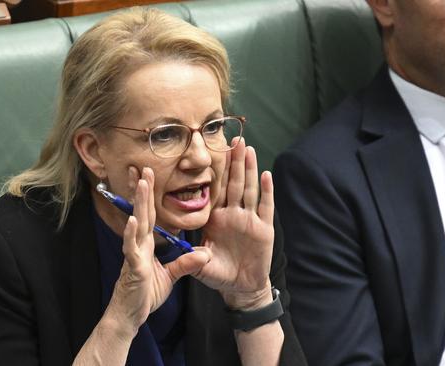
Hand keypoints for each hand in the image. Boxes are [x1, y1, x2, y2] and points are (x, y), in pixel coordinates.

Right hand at [104, 168, 210, 336]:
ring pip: (137, 223)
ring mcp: (134, 253)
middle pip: (142, 211)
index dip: (148, 195)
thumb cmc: (146, 293)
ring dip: (139, 203)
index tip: (148, 175)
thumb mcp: (171, 276)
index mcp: (147, 243)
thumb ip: (185, 262)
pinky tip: (133, 220)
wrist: (131, 314)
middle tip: (143, 167)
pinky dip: (132, 233)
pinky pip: (132, 247)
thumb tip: (204, 253)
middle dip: (142, 189)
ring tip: (141, 183)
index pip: (150, 214)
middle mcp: (139, 244)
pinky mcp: (133, 266)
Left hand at [193, 139, 275, 309]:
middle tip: (234, 139)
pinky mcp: (264, 229)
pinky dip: (266, 191)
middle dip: (234, 162)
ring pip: (249, 189)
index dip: (215, 172)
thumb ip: (191, 256)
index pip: (216, 190)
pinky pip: (265, 207)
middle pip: (234, 183)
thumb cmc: (219, 273)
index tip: (212, 153)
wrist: (240, 288)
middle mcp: (233, 214)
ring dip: (249, 169)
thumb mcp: (201, 264)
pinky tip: (266, 175)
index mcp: (216, 218)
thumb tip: (178, 250)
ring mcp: (250, 220)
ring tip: (248, 149)